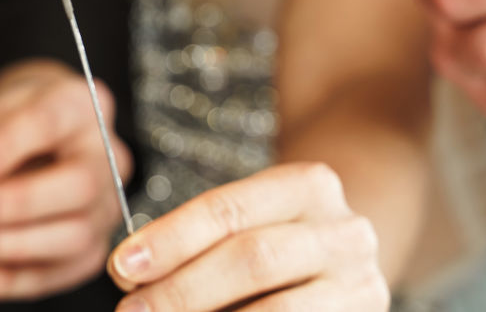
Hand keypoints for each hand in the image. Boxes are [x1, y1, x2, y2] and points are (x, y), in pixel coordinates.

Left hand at [0, 59, 131, 301]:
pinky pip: (60, 274)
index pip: (49, 122)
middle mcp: (106, 154)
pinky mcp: (93, 247)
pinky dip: (9, 280)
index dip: (6, 149)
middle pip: (80, 187)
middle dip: (14, 206)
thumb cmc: (5, 125)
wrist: (26, 141)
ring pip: (76, 237)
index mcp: (79, 105)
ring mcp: (106, 204)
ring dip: (9, 247)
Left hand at [108, 163, 387, 311]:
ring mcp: (363, 285)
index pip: (228, 209)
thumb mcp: (244, 222)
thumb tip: (131, 275)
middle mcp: (346, 232)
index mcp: (308, 186)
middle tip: (133, 309)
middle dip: (184, 289)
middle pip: (253, 258)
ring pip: (279, 310)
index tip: (122, 265)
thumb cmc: (272, 237)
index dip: (171, 239)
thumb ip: (196, 243)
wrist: (342, 260)